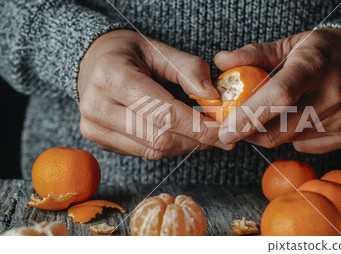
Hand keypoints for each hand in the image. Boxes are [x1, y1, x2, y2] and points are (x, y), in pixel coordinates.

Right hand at [78, 30, 231, 159]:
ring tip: (204, 135)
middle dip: (196, 139)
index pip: (163, 113)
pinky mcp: (100, 140)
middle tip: (221, 136)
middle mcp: (97, 105)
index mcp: (111, 76)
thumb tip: (213, 97)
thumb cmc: (128, 53)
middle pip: (159, 136)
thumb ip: (189, 70)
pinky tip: (182, 136)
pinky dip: (169, 147)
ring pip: (153, 149)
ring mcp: (95, 127)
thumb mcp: (160, 50)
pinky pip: (144, 152)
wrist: (93, 62)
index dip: (197, 127)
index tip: (223, 131)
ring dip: (185, 146)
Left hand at [214, 28, 340, 153]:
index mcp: (313, 66)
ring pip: (288, 141)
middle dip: (250, 132)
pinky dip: (295, 136)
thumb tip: (221, 61)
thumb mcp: (290, 44)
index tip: (226, 131)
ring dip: (273, 131)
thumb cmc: (324, 52)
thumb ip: (254, 54)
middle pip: (278, 130)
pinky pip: (306, 146)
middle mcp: (332, 95)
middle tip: (238, 124)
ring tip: (281, 110)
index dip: (248, 117)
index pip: (278, 97)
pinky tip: (304, 117)